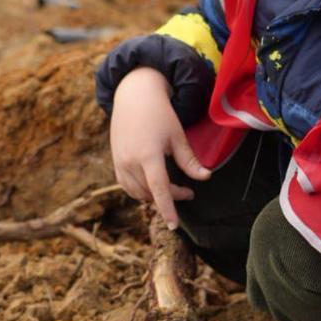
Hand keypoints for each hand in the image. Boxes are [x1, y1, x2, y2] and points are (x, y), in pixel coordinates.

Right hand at [109, 68, 210, 227]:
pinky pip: (127, 186)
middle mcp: (130, 161)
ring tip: (172, 189)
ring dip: (154, 196)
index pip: (159, 189)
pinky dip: (140, 191)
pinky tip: (153, 186)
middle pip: (151, 192)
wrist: (134, 96)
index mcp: (148, 154)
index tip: (174, 225)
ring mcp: (120, 162)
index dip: (168, 208)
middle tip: (189, 192)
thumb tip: (206, 177)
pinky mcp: (115, 161)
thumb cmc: (160, 114)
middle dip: (170, 197)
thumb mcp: (177, 135)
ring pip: (138, 192)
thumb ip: (189, 160)